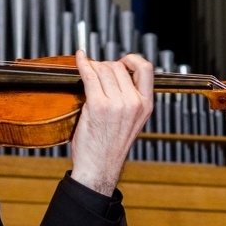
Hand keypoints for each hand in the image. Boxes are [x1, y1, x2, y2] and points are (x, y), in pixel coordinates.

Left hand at [69, 50, 154, 194]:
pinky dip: (82, 64)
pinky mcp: (98, 105)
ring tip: (87, 71)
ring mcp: (117, 104)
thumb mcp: (132, 122)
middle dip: (105, 65)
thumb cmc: (110, 146)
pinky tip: (79, 58)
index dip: (132, 59)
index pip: (146, 69)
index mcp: (146, 106)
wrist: (99, 168)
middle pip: (119, 67)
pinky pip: (89, 76)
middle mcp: (134, 103)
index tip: (122, 61)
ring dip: (93, 67)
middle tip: (95, 71)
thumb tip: (117, 73)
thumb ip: (130, 99)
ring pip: (104, 69)